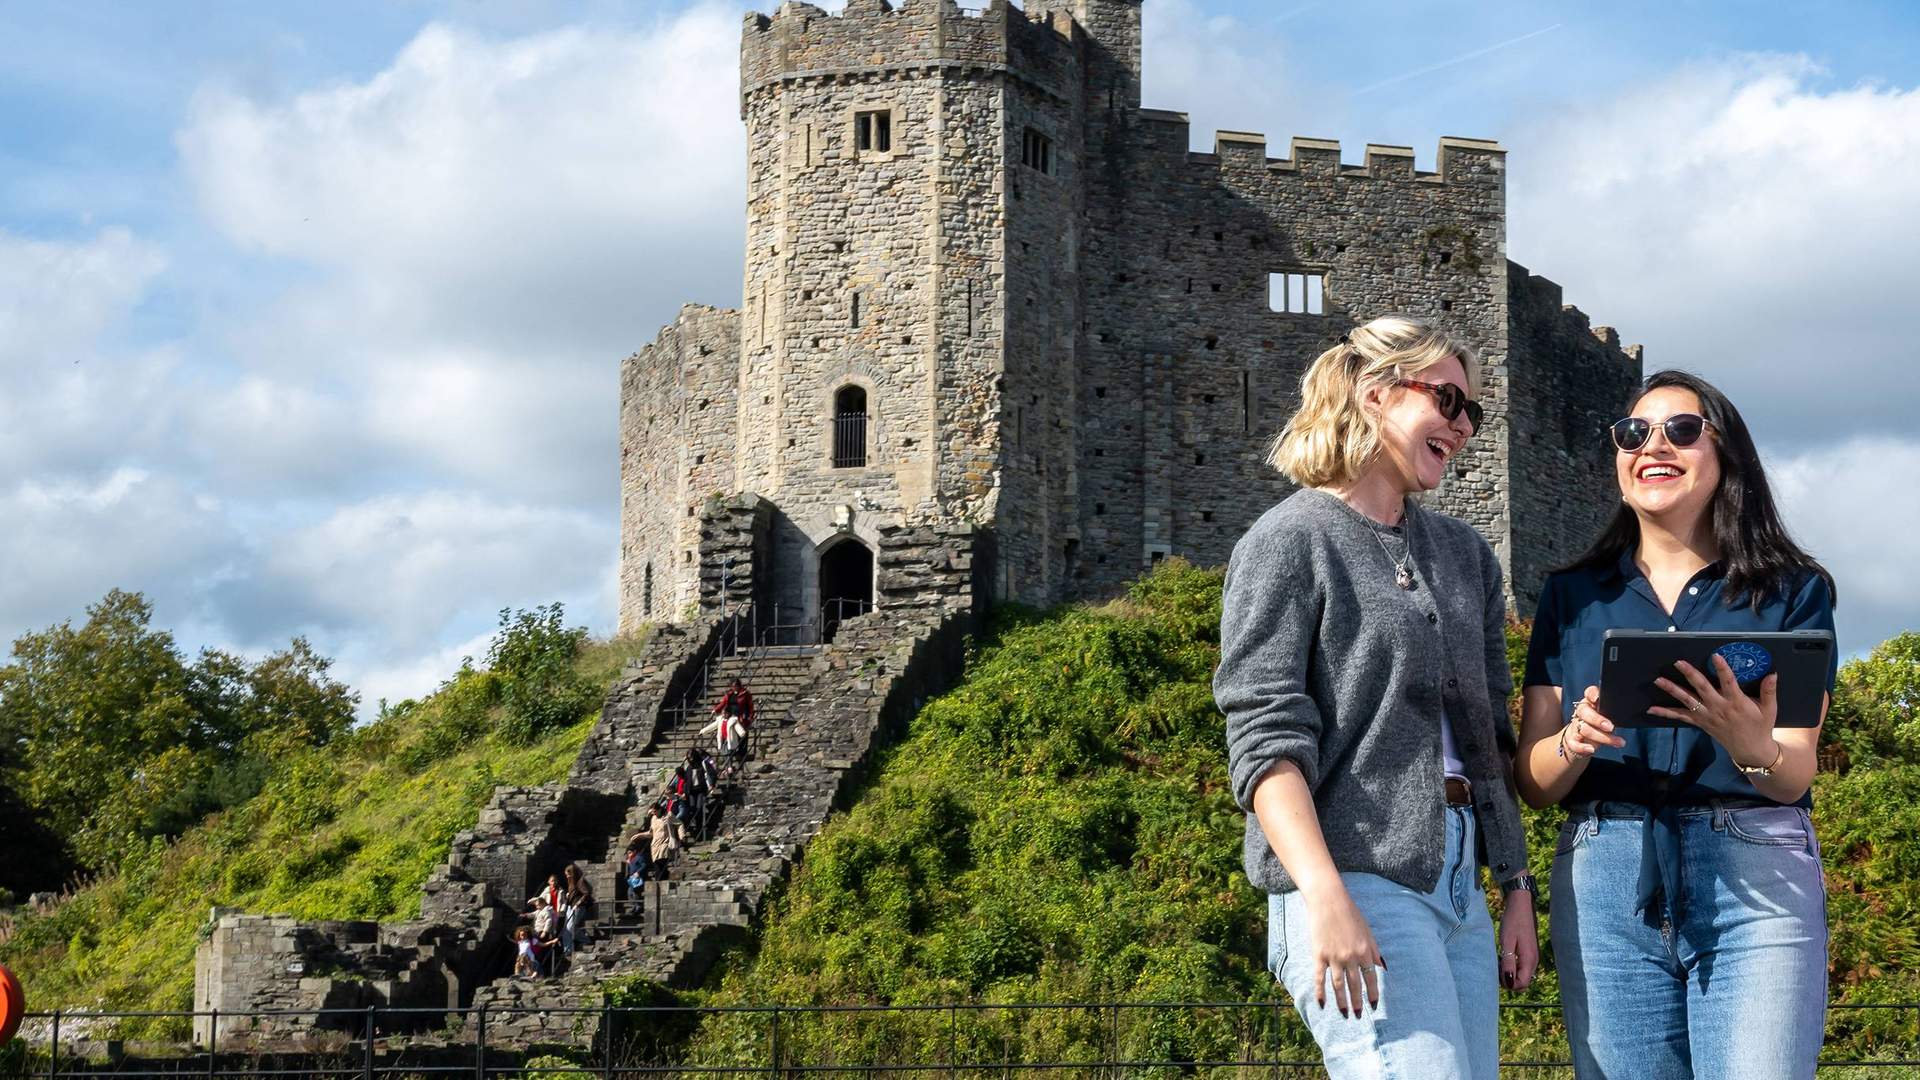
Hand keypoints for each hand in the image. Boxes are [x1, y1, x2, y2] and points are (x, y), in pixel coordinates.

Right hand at [1305, 887, 1384, 1016]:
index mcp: (1365, 951)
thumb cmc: (1350, 913)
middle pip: (1355, 985)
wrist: (1328, 900)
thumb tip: (1381, 968)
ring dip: (1341, 1001)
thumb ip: (1374, 951)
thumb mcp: (1368, 931)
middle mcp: (1351, 957)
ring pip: (1338, 985)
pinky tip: (1322, 1003)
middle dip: (1357, 1002)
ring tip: (1344, 1014)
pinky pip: (1319, 977)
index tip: (1373, 1006)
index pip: (1371, 978)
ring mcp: (1334, 957)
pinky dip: (1320, 992)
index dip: (1372, 994)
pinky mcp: (1319, 954)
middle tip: (1358, 1015)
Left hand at [1498, 889, 1538, 990]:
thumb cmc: (1512, 922)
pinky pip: (1522, 967)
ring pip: (1522, 975)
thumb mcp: (1506, 942)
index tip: (1497, 973)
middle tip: (1497, 967)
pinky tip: (1503, 956)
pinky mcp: (1529, 952)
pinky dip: (1513, 966)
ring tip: (1499, 961)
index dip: (1509, 984)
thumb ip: (1508, 963)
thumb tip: (1509, 983)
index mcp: (1529, 960)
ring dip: (1510, 973)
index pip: (1522, 984)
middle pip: (1523, 982)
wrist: (1520, 905)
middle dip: (1509, 981)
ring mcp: (1533, 957)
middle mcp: (1534, 961)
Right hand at [1561, 686, 1625, 757]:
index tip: (1597, 699)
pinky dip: (1583, 747)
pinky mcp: (1572, 740)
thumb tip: (1636, 715)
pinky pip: (1574, 743)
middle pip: (1584, 712)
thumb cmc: (1600, 726)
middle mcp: (1582, 712)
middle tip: (1611, 727)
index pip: (1589, 693)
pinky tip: (1592, 749)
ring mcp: (1575, 726)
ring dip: (1602, 737)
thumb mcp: (1608, 717)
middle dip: (1597, 720)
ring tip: (1618, 742)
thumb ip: (1614, 714)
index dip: (1592, 694)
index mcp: (1591, 703)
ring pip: (1584, 729)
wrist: (1581, 741)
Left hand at [1652, 658, 1777, 764]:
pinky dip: (1666, 713)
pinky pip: (1681, 717)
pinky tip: (1651, 709)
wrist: (1751, 750)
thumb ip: (1769, 691)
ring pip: (1687, 701)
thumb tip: (1772, 673)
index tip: (1715, 656)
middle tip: (1678, 662)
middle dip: (1690, 674)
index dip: (1722, 669)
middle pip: (1702, 688)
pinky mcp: (1700, 723)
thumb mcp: (1770, 709)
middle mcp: (1719, 708)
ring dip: (1672, 690)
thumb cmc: (1761, 727)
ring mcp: (1707, 716)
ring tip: (1658, 680)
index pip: (1729, 682)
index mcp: (1737, 703)